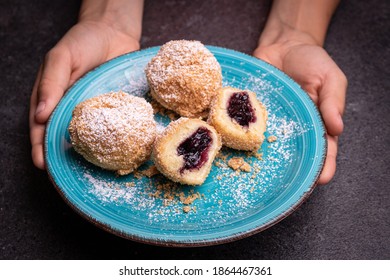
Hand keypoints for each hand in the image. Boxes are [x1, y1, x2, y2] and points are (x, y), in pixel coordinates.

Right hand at [30, 20, 139, 168]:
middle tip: (63, 176)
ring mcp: (92, 111)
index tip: (42, 164)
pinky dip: (110, 141)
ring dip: (87, 154)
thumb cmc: (83, 41)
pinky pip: (110, 127)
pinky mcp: (112, 109)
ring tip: (88, 173)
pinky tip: (114, 153)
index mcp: (51, 97)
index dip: (40, 146)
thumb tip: (41, 114)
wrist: (114, 32)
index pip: (41, 126)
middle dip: (61, 157)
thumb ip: (51, 83)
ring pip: (87, 137)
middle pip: (63, 137)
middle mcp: (70, 108)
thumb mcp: (61, 57)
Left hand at [254, 38, 346, 183]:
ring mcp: (271, 123)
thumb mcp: (330, 77)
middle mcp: (293, 129)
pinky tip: (236, 147)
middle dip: (291, 172)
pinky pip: (246, 127)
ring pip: (267, 146)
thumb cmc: (311, 61)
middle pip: (294, 155)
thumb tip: (337, 128)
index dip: (323, 167)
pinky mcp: (252, 113)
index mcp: (317, 124)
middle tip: (286, 186)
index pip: (323, 150)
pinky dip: (241, 137)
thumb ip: (333, 101)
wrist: (283, 46)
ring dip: (263, 160)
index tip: (319, 180)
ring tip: (258, 174)